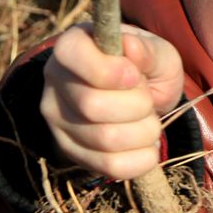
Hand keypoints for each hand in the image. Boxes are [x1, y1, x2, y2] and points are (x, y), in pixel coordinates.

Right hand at [39, 24, 183, 179]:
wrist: (139, 98)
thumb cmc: (145, 68)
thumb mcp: (157, 52)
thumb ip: (148, 50)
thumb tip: (130, 47)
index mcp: (71, 46)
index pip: (72, 55)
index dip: (111, 70)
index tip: (136, 75)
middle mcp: (55, 82)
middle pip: (92, 105)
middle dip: (137, 105)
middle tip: (147, 100)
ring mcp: (57, 120)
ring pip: (104, 139)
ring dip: (144, 132)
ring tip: (149, 121)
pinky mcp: (70, 151)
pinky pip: (108, 166)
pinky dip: (141, 159)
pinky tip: (147, 145)